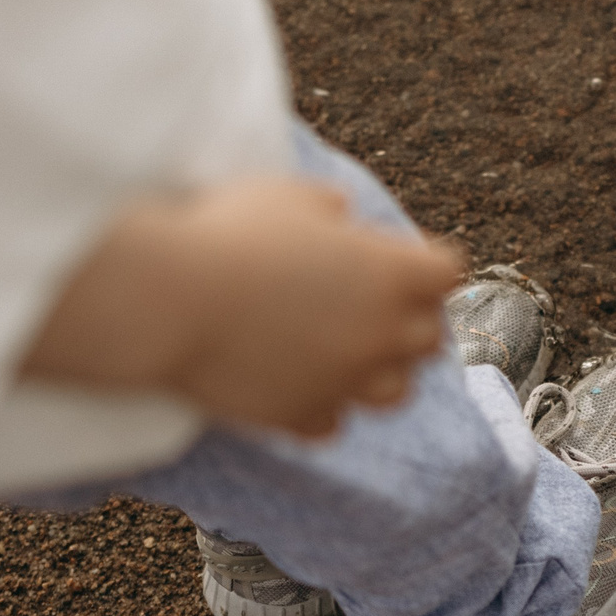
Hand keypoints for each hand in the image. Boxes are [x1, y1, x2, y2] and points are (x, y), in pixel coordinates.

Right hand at [20, 177, 464, 436]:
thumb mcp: (285, 195)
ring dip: (376, 370)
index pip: (447, 273)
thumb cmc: (227, 233)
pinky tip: (294, 380)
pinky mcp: (300, 416)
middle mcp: (380, 334)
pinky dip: (320, 403)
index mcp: (390, 272)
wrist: (167, 300)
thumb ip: (327, 206)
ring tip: (344, 350)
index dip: (426, 264)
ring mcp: (344, 381)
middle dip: (411, 321)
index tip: (400, 259)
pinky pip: (331, 420)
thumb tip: (341, 213)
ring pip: (395, 393)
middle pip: (432, 339)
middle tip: (376, 305)